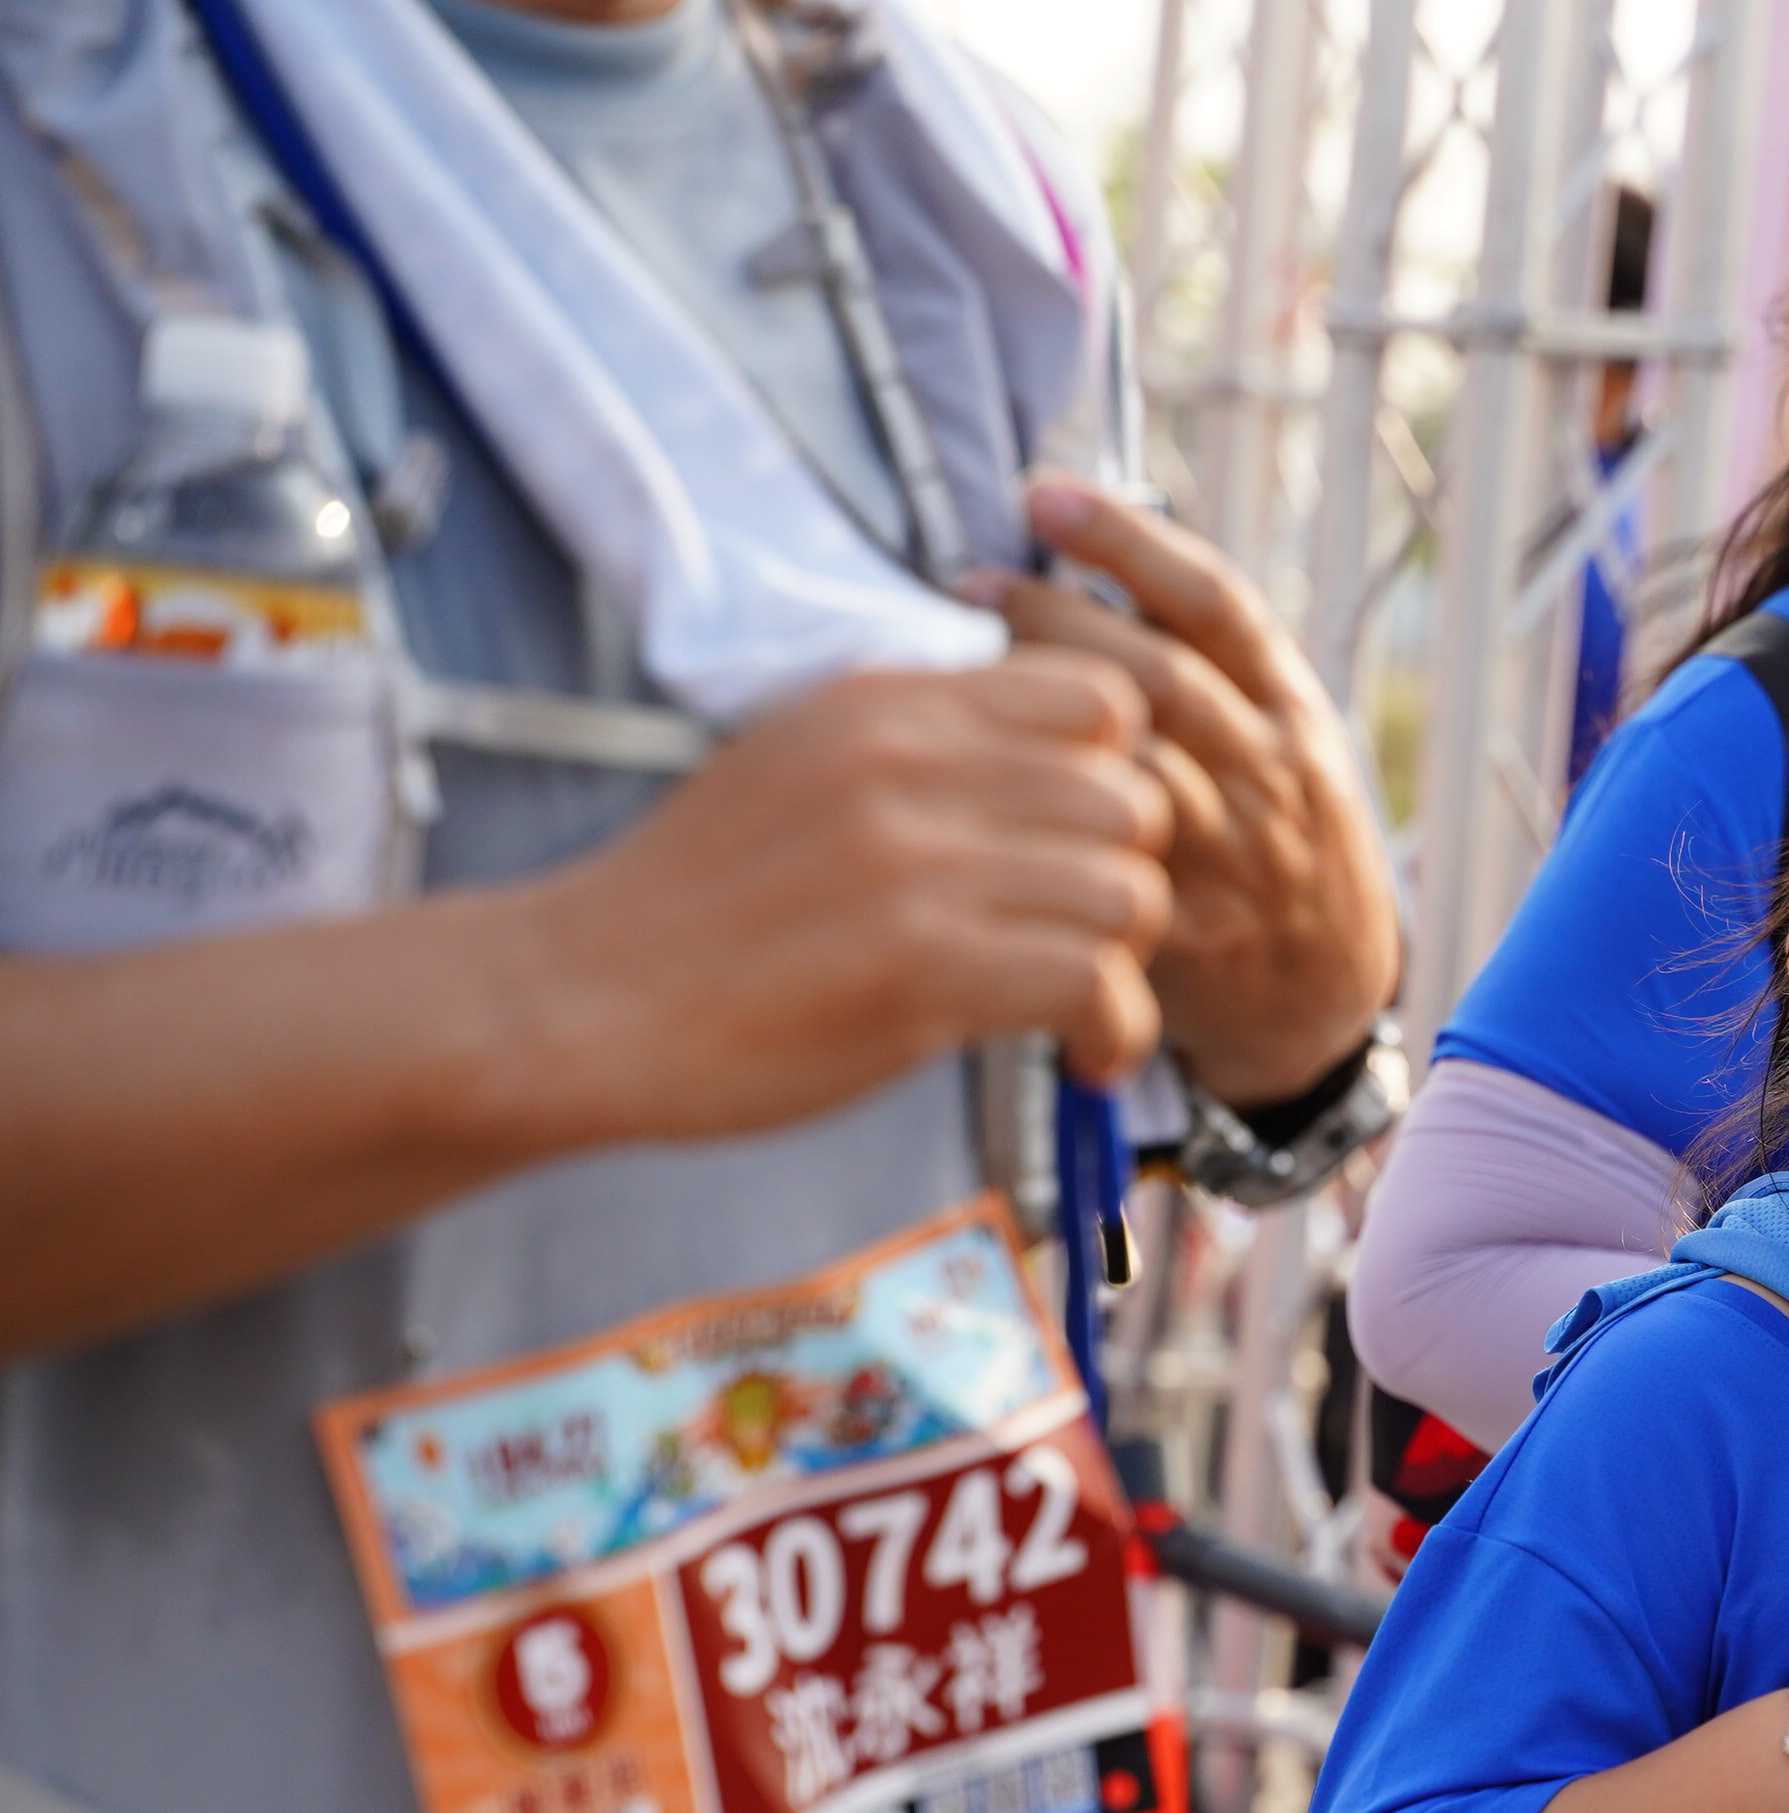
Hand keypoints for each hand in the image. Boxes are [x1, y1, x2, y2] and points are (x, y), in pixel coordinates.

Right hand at [522, 652, 1173, 1147]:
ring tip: (1081, 1005)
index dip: (1116, 776)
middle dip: (1129, 878)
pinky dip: (1114, 1030)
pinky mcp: (922, 968)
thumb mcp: (798, 765)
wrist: (571, 1000)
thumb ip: (916, 749)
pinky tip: (1079, 1056)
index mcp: (886, 704)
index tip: (1077, 844)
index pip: (1096, 694)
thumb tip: (1040, 759)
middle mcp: (910, 766)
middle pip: (1132, 797)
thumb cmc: (689, 909)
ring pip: (1128, 891)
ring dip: (1127, 964)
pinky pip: (1095, 980)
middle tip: (1085, 937)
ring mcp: (916, 865)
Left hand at [995, 477, 1399, 1103]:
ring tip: (950, 674)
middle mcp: (1270, 772)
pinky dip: (1036, 820)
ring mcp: (1233, 854)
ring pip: (1129, 765)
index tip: (1045, 495)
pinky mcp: (1190, 930)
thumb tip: (1079, 556)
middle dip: (1053, 616)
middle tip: (966, 584)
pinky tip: (971, 790)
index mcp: (1290, 709)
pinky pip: (1102, 865)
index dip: (1129, 539)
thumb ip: (1202, 667)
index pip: (1217, 602)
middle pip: (1159, 672)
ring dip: (1032, 714)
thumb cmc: (1275, 841)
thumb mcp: (1277, 740)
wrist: (1324, 995)